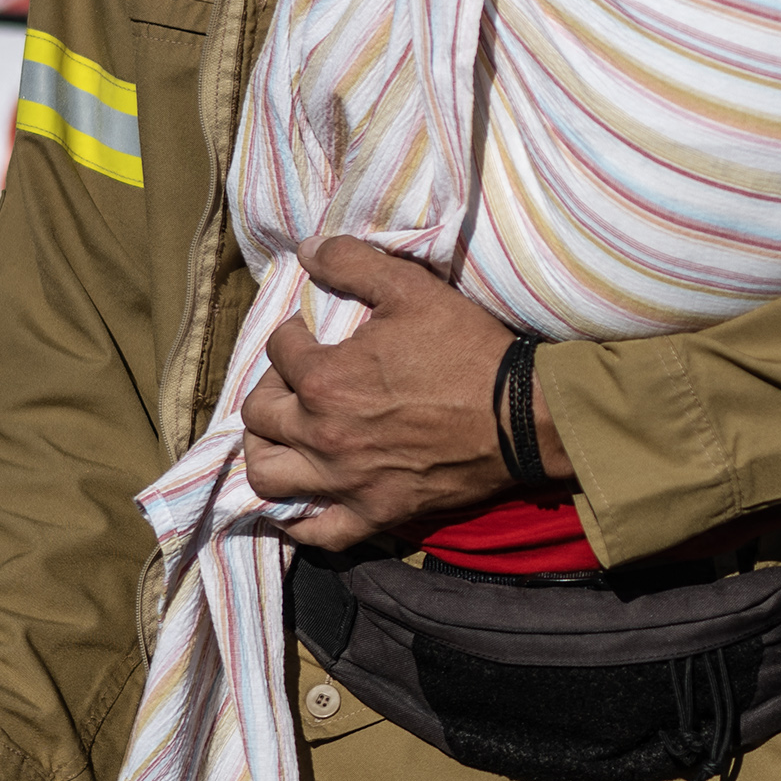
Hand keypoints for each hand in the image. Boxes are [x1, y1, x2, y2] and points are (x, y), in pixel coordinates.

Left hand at [236, 237, 536, 554]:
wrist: (521, 417)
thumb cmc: (467, 351)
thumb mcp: (412, 290)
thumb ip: (352, 263)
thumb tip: (306, 249)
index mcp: (325, 379)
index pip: (279, 350)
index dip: (292, 336)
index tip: (311, 335)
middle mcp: (322, 435)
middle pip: (259, 414)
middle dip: (271, 390)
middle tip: (296, 383)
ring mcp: (344, 481)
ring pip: (267, 476)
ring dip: (266, 452)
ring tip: (283, 437)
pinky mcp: (372, 514)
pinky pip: (313, 531)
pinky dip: (296, 520)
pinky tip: (299, 501)